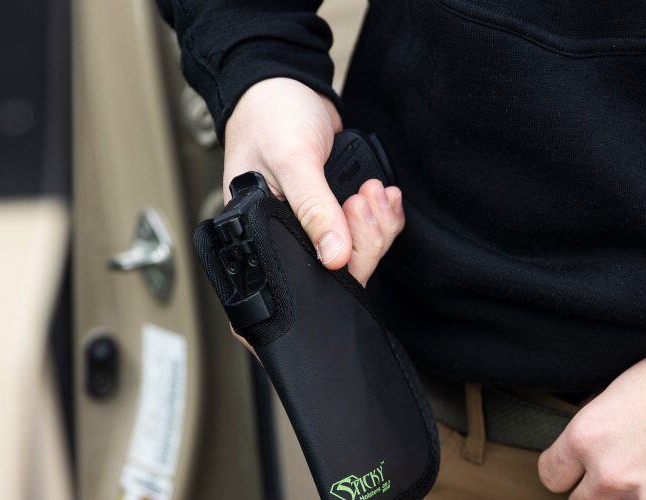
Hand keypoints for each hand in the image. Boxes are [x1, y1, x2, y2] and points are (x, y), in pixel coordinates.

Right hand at [224, 78, 403, 282]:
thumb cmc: (271, 115)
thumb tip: (335, 257)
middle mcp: (288, 232)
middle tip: (364, 197)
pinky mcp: (336, 207)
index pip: (308, 271)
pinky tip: (383, 193)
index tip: (353, 216)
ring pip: (360, 248)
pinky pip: (369, 228)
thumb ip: (314, 209)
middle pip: (343, 265)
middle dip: (367, 234)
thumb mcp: (293, 160)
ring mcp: (315, 222)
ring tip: (374, 189)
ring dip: (378, 222)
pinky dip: (383, 215)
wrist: (286, 82)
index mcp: (262, 231)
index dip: (342, 257)